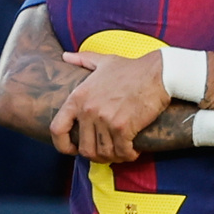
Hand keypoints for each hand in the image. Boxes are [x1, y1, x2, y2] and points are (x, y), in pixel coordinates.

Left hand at [52, 50, 170, 162]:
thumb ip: (82, 60)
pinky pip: (121, 152)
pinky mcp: (122, 128)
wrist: (157, 73)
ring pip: (103, 153)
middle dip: (96, 155)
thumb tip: (65, 56)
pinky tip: (133, 151)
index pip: (57, 129)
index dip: (62, 145)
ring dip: (113, 157)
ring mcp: (105, 120)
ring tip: (122, 152)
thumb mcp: (103, 61)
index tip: (72, 149)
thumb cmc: (132, 68)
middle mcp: (88, 110)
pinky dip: (128, 155)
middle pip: (84, 148)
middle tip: (108, 151)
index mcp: (78, 97)